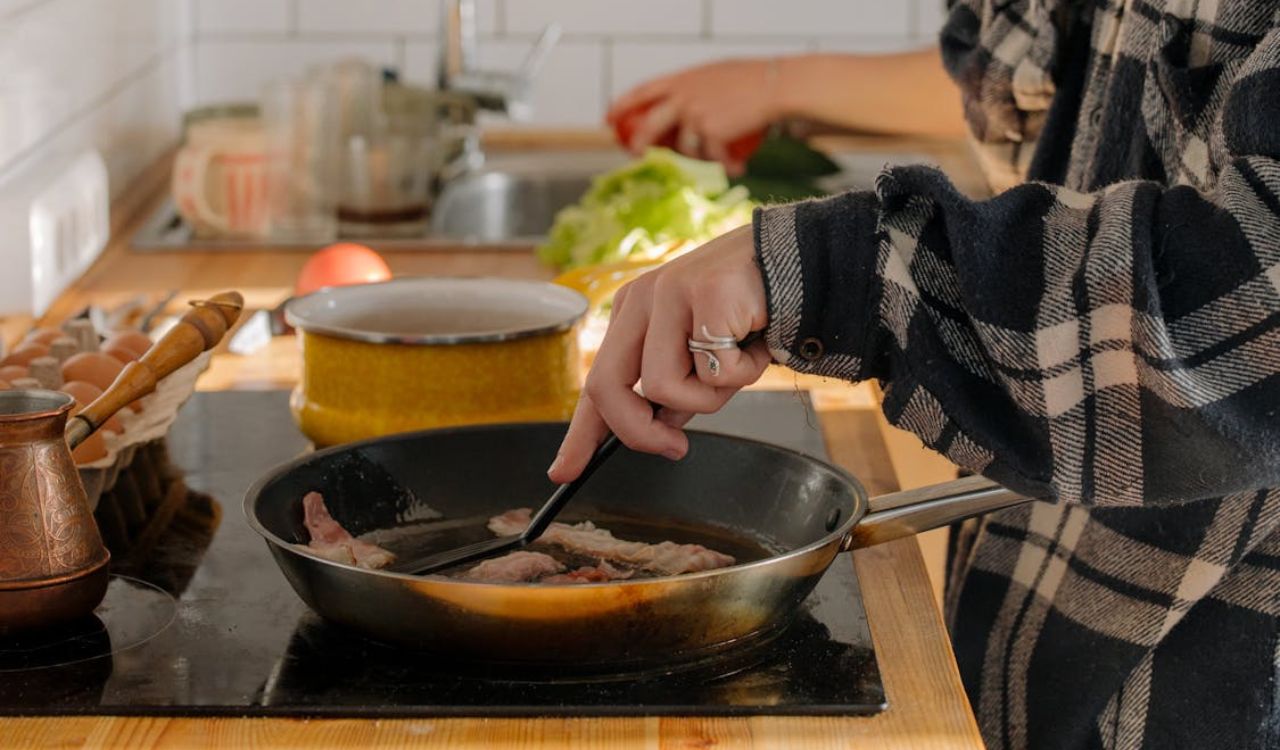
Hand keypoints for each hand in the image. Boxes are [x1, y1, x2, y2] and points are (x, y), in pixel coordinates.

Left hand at [548, 225, 770, 482]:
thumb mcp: (701, 360)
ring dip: (710, 395)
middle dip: (638, 431)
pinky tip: (757, 341)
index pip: (596, 381)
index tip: (563, 472)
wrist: (803, 265)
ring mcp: (668, 293)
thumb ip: (674, 392)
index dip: (580, 434)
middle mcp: (642, 300)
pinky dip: (744, 371)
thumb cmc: (752, 313)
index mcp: (634, 314)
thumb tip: (657, 430)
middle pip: (607, 386)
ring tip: (739, 364)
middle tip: (674, 447)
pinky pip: (713, 371)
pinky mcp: (702, 293)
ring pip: (663, 386)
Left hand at [608, 60, 779, 175]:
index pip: (641, 91)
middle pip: (649, 126)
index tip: (608, 119)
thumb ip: (695, 87)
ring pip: (685, 148)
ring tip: (723, 159)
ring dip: (703, 158)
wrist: (775, 87)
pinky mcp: (710, 134)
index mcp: (681, 79)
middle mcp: (683, 97)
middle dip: (639, 143)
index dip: (621, 105)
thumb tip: (682, 104)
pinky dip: (726, 165)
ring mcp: (695, 116)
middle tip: (636, 154)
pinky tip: (737, 167)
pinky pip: (712, 157)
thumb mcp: (715, 75)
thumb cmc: (752, 79)